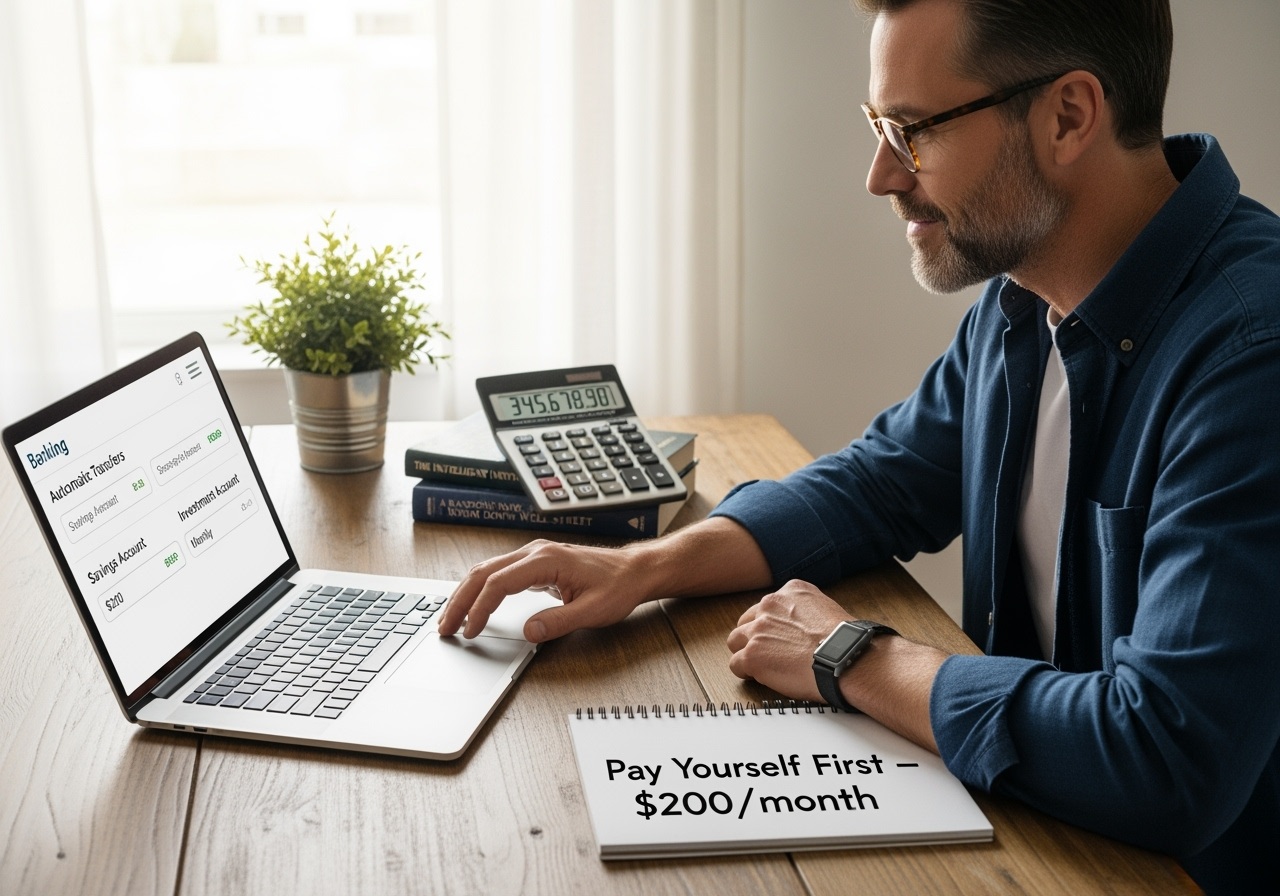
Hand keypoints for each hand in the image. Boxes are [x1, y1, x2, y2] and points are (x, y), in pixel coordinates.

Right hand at [438, 539, 652, 641]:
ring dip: (466, 594)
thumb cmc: (618, 586)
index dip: (479, 609)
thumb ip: (559, 622)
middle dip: (460, 600)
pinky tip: (473, 605)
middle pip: (483, 573)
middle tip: (444, 628)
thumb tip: (528, 632)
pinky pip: (499, 573)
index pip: (498, 583)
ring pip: (487, 571)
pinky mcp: (535, 563)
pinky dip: (480, 590)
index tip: (470, 633)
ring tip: (450, 620)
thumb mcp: (593, 611)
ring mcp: (533, 555)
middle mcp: (534, 552)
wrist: (635, 570)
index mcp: (545, 560)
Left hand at [726, 580, 851, 701]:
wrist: (846, 658)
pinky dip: (747, 672)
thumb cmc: (845, 641)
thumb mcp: (827, 608)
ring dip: (747, 653)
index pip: (768, 606)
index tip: (780, 636)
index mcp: (791, 591)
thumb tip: (804, 626)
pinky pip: (736, 664)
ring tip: (763, 666)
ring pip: (736, 641)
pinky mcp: (752, 655)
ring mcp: (758, 630)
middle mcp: (770, 605)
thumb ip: (806, 611)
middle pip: (747, 621)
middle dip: (754, 636)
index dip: (772, 625)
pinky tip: (762, 677)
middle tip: (768, 652)